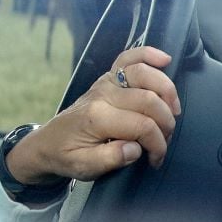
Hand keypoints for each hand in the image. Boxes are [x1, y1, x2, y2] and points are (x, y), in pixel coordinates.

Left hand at [5, 46, 180, 182]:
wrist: (47, 143)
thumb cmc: (67, 156)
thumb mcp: (84, 167)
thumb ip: (110, 159)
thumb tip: (136, 148)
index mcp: (97, 117)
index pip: (142, 126)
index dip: (158, 144)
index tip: (156, 159)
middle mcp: (102, 94)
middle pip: (148, 100)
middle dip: (166, 123)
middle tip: (165, 141)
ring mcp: (105, 82)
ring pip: (143, 74)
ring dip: (166, 91)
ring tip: (173, 112)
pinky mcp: (108, 78)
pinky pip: (129, 58)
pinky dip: (148, 54)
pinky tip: (164, 59)